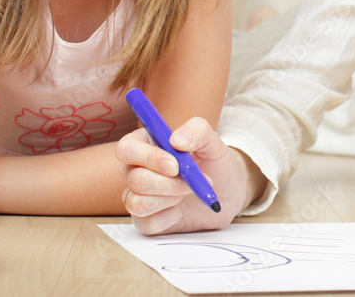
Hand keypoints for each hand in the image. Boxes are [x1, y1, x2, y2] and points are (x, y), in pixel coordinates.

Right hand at [115, 118, 253, 234]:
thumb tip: (176, 140)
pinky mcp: (145, 219)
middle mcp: (135, 169)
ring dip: (170, 199)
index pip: (127, 148)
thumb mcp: (212, 142)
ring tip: (188, 192)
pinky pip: (147, 223)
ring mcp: (138, 195)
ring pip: (137, 203)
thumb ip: (197, 131)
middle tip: (192, 181)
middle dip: (168, 184)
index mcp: (146, 144)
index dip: (148, 158)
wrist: (227, 192)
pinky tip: (180, 210)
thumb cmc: (214, 162)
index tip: (175, 166)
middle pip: (135, 178)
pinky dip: (168, 218)